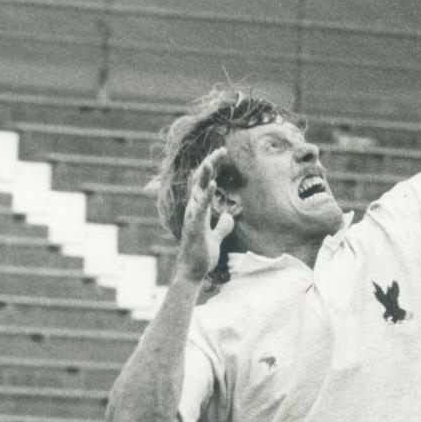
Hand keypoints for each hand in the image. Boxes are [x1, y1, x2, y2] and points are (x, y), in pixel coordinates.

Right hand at [177, 147, 235, 281]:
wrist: (193, 271)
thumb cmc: (201, 254)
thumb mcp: (216, 237)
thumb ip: (221, 226)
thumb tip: (228, 217)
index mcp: (199, 208)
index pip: (205, 181)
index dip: (213, 167)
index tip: (223, 153)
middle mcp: (193, 208)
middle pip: (201, 180)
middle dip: (210, 163)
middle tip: (222, 150)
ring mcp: (192, 216)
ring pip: (197, 190)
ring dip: (205, 175)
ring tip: (212, 161)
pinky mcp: (194, 226)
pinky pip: (200, 208)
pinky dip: (207, 196)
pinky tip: (214, 185)